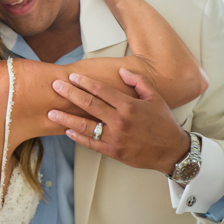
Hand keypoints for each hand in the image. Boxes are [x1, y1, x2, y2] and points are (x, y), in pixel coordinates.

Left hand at [48, 68, 190, 174]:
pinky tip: (67, 130)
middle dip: (70, 94)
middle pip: (89, 105)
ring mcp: (115, 138)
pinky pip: (91, 144)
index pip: (101, 91)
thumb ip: (138, 81)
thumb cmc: (163, 123)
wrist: (171, 150)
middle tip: (55, 86)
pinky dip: (77, 137)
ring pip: (85, 126)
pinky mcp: (113, 152)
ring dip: (66, 118)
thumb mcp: (155, 97)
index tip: (71, 77)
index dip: (84, 83)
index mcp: (129, 106)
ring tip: (51, 112)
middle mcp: (120, 121)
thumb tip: (121, 72)